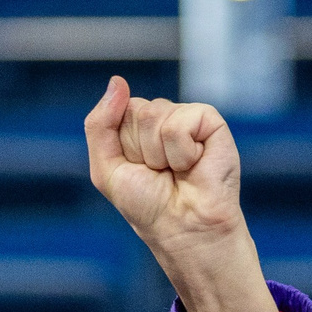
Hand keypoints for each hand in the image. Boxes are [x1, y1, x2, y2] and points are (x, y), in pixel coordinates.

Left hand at [84, 76, 282, 311]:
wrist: (184, 230)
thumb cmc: (149, 207)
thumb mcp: (106, 168)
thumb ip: (100, 124)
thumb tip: (117, 81)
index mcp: (138, 127)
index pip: (118, 110)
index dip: (123, 145)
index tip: (139, 170)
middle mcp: (164, 119)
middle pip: (137, 109)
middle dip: (141, 149)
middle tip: (160, 174)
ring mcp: (189, 119)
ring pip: (156, 114)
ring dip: (160, 154)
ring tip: (177, 172)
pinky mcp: (211, 123)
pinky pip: (180, 122)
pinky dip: (181, 152)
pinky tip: (194, 165)